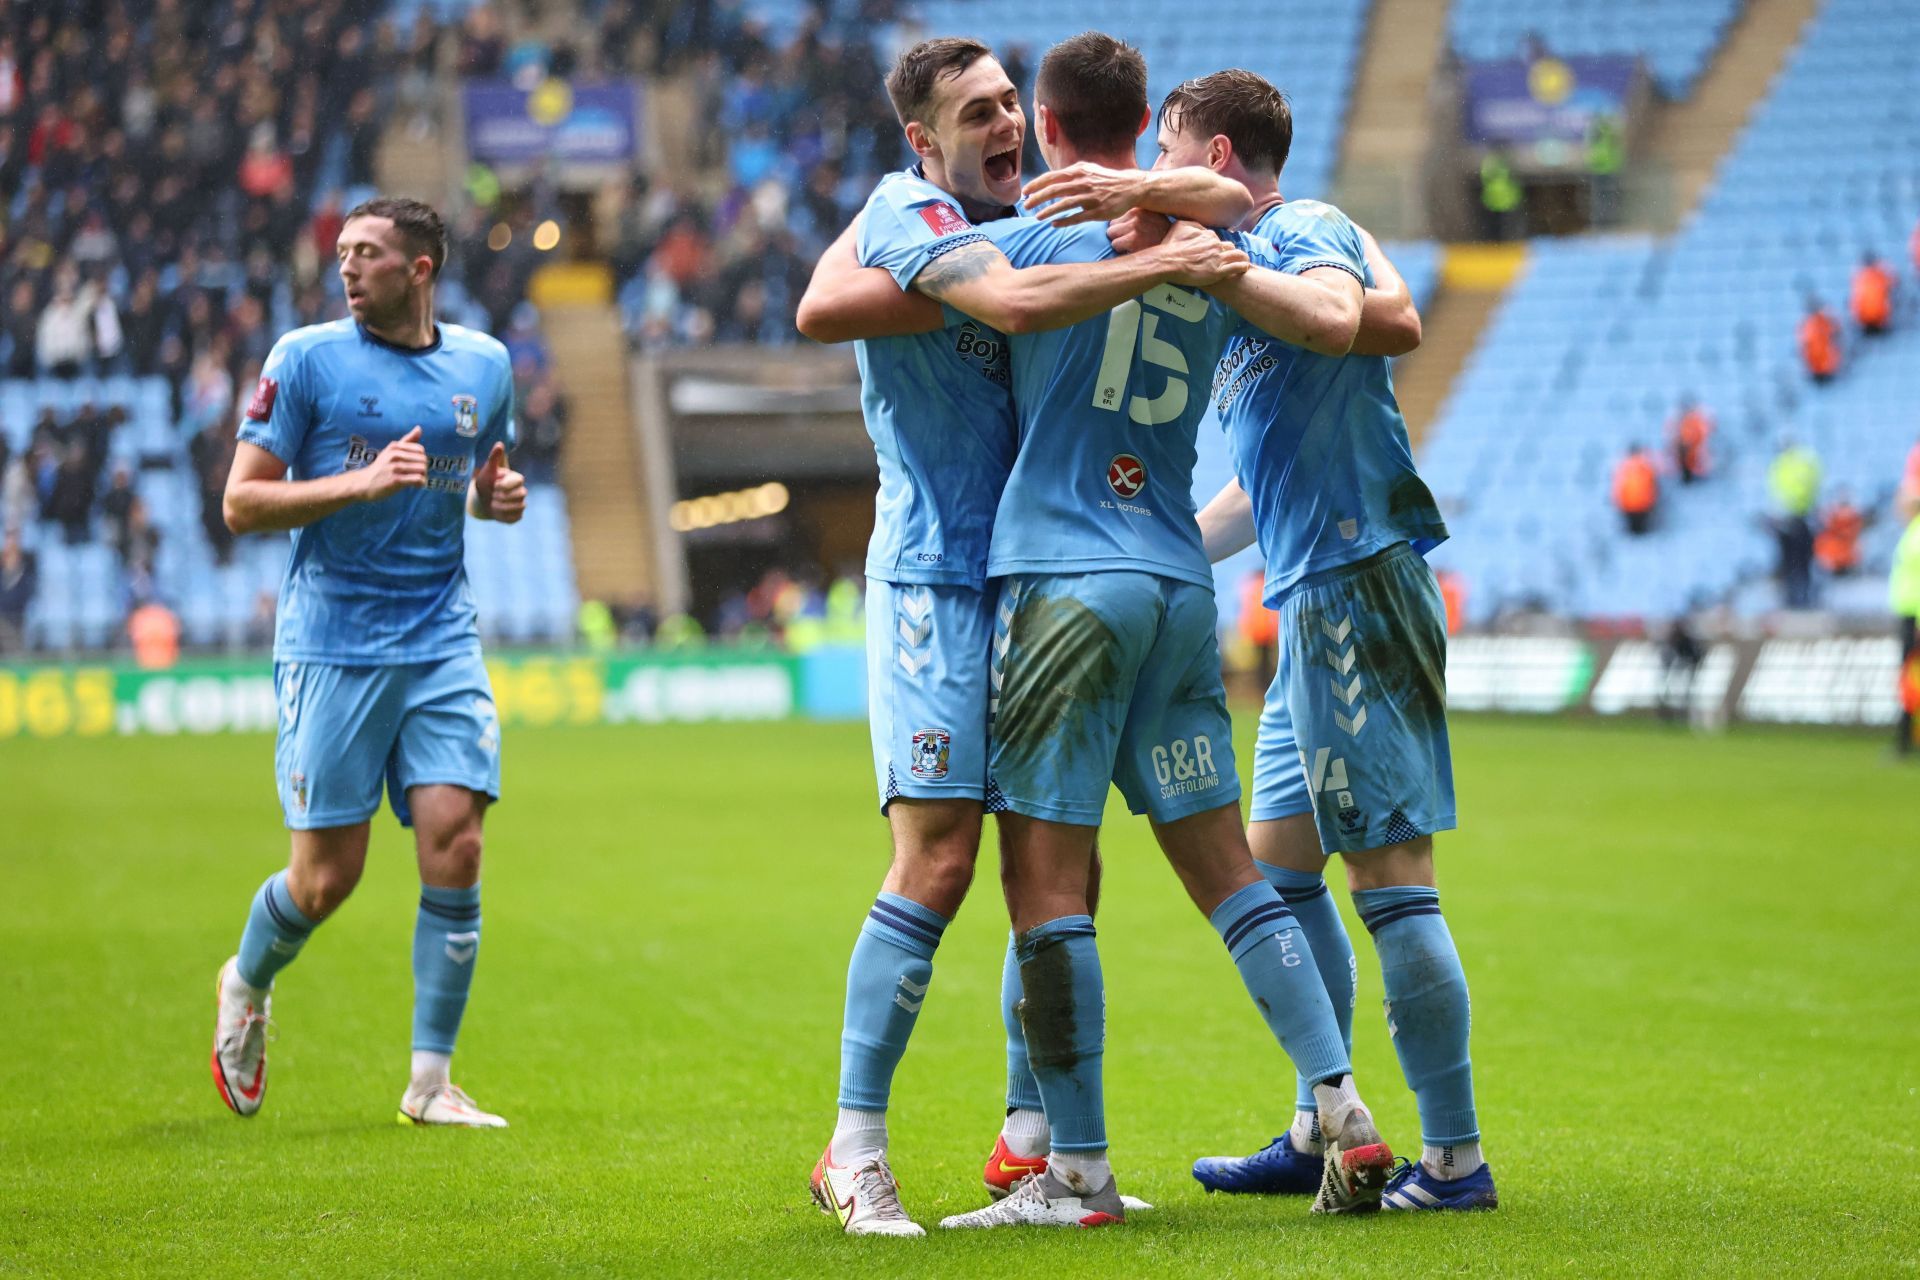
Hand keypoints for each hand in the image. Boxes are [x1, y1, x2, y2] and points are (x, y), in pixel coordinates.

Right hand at [360, 426, 426, 499]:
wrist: (364, 483)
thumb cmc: (381, 467)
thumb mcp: (391, 450)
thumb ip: (407, 440)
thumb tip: (419, 428)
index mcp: (395, 447)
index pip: (420, 450)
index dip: (421, 459)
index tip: (415, 466)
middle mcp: (395, 455)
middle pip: (423, 460)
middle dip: (424, 468)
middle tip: (417, 475)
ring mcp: (395, 467)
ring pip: (422, 469)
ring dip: (423, 477)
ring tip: (417, 481)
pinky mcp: (396, 480)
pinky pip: (417, 479)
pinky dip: (421, 483)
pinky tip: (416, 486)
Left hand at [473, 441, 525, 522]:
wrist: (482, 500)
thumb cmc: (486, 483)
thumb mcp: (488, 470)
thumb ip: (494, 458)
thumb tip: (499, 444)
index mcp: (517, 479)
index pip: (518, 481)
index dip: (504, 485)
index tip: (494, 485)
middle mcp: (522, 491)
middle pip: (519, 496)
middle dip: (502, 497)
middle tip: (492, 496)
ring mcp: (521, 504)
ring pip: (517, 508)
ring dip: (501, 507)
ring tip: (492, 504)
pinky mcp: (518, 515)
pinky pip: (514, 518)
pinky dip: (503, 517)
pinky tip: (496, 512)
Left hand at [1022, 162, 1145, 224]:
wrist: (1130, 187)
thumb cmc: (1105, 180)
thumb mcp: (1087, 170)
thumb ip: (1069, 174)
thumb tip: (1049, 180)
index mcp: (1078, 171)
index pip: (1052, 177)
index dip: (1036, 185)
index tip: (1025, 192)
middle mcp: (1083, 183)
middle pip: (1054, 190)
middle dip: (1037, 198)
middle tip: (1026, 206)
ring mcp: (1091, 198)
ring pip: (1064, 204)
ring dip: (1048, 211)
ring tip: (1037, 217)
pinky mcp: (1098, 212)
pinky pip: (1077, 217)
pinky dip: (1064, 221)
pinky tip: (1054, 224)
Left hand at [1107, 209, 1171, 254]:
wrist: (1174, 247)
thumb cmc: (1161, 233)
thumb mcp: (1151, 215)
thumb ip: (1136, 212)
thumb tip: (1112, 209)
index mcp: (1140, 206)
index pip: (1117, 212)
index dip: (1122, 224)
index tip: (1131, 229)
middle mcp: (1137, 213)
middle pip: (1112, 223)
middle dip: (1118, 231)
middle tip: (1131, 238)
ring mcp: (1135, 226)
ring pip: (1111, 234)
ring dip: (1119, 240)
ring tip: (1133, 243)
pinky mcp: (1133, 240)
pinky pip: (1115, 244)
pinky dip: (1121, 249)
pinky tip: (1133, 249)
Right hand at [1154, 220, 1250, 287]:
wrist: (1168, 262)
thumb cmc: (1171, 246)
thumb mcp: (1180, 226)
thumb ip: (1193, 225)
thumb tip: (1201, 227)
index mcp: (1208, 235)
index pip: (1217, 238)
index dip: (1216, 245)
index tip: (1215, 250)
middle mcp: (1216, 245)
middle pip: (1229, 246)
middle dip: (1230, 251)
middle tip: (1229, 256)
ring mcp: (1218, 258)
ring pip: (1237, 255)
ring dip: (1242, 257)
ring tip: (1244, 260)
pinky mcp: (1219, 272)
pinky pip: (1237, 267)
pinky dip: (1242, 266)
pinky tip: (1244, 268)